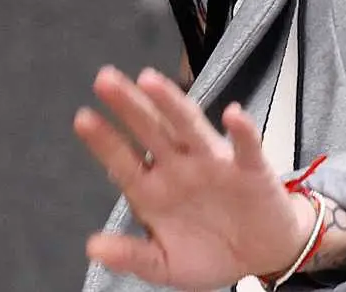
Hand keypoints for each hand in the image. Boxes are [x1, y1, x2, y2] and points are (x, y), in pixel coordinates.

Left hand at [73, 66, 315, 290]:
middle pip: (151, 130)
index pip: (123, 160)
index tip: (83, 119)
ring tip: (150, 82)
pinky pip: (246, 147)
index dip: (104, 141)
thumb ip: (131, 255)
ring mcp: (214, 166)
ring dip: (172, 104)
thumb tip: (93, 247)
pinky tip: (232, 115)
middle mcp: (181, 169)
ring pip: (190, 127)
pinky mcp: (250, 170)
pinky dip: (241, 130)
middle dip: (129, 105)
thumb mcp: (164, 265)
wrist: (262, 257)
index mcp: (155, 191)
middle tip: (105, 80)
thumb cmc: (211, 254)